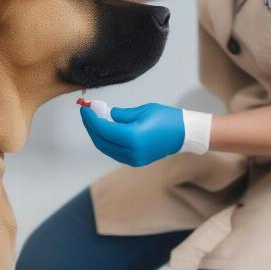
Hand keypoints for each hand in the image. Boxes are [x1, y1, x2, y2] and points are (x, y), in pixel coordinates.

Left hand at [80, 102, 212, 166]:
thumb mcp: (143, 111)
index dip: (91, 119)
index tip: (85, 109)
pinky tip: (106, 130)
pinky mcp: (137, 161)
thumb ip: (122, 115)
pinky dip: (107, 141)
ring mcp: (134, 159)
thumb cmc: (167, 118)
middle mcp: (131, 152)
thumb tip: (108, 115)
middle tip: (87, 113)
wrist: (185, 134)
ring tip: (94, 120)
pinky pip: (115, 152)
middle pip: (101, 140)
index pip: (103, 129)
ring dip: (98, 135)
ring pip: (106, 148)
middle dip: (91, 127)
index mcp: (132, 137)